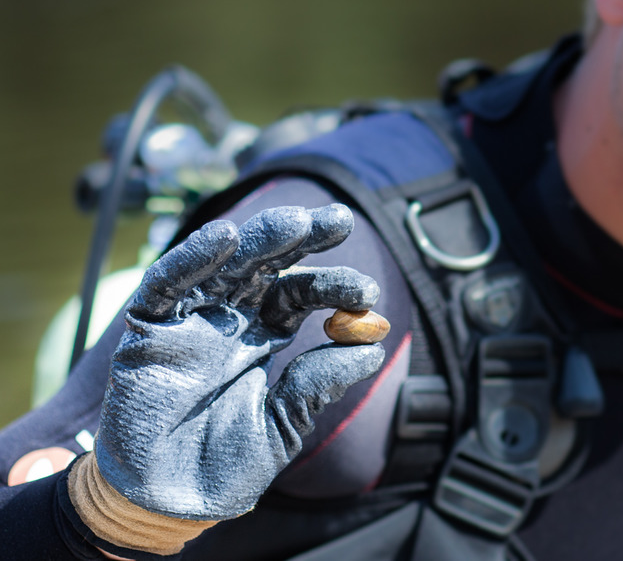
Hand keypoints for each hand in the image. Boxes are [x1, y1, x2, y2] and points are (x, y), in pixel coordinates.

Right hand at [93, 204, 385, 520]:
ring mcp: (188, 322)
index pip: (300, 294)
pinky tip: (225, 238)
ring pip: (223, 264)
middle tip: (340, 219)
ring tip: (295, 223)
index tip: (368, 293)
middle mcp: (228, 319)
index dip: (333, 286)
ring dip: (258, 239)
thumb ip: (318, 386)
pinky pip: (164, 286)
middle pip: (267, 265)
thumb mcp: (283, 425)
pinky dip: (191, 259)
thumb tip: (372, 348)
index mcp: (263, 336)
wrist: (166, 505)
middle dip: (302, 238)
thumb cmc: (224, 467)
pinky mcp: (146, 333)